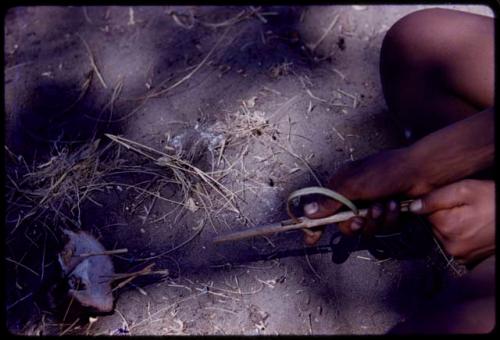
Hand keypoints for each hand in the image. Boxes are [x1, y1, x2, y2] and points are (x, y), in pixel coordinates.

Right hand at [302, 148, 431, 244]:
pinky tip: (396, 205)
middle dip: (353, 224)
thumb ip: (330, 201)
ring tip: (385, 204)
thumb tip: (306, 212)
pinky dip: (390, 219)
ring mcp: (372, 206)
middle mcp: (355, 198)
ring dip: (376, 220)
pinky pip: (384, 228)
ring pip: (366, 229)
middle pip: (344, 224)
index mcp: (341, 186)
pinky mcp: (388, 214)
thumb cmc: (384, 172)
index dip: (315, 224)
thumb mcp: (353, 185)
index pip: (322, 208)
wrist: (421, 172)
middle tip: (360, 219)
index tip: (312, 238)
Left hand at [409, 179, 494, 264]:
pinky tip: (471, 228)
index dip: (432, 203)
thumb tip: (411, 207)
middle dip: (441, 215)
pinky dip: (457, 235)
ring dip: (449, 226)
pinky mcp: (466, 260)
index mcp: (446, 226)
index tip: (445, 199)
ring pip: (441, 235)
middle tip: (462, 207)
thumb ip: (435, 198)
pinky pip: (452, 244)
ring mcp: (458, 255)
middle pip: (432, 225)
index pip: (423, 213)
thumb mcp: (465, 190)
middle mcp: (449, 245)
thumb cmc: (494, 200)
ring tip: (469, 217)